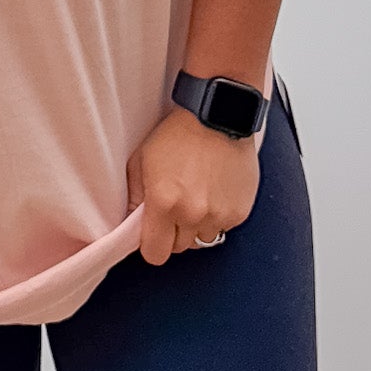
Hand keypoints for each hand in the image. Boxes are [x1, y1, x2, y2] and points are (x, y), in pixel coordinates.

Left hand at [126, 104, 260, 265]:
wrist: (218, 116)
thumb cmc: (178, 135)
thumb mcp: (141, 160)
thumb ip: (133, 196)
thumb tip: (129, 221)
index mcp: (164, 204)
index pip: (155, 254)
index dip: (152, 246)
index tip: (153, 234)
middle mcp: (193, 214)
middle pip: (179, 248)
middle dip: (174, 233)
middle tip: (175, 208)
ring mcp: (219, 214)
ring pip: (203, 238)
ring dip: (197, 226)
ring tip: (197, 197)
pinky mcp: (240, 211)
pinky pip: (224, 227)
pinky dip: (219, 216)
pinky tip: (215, 192)